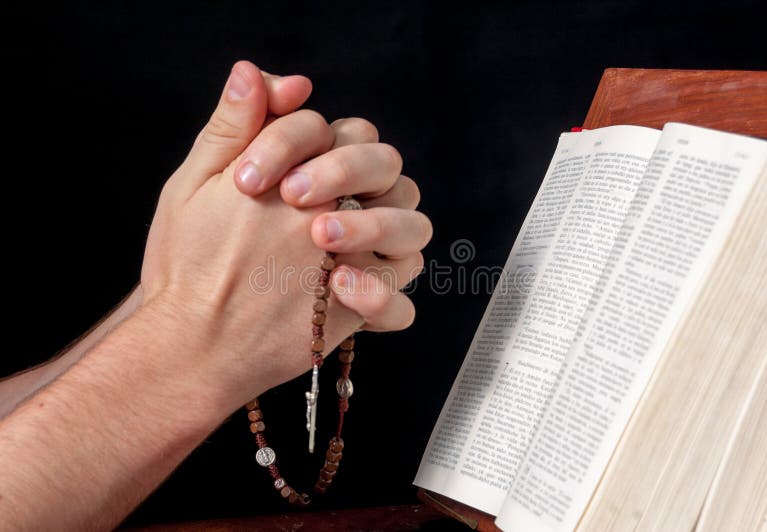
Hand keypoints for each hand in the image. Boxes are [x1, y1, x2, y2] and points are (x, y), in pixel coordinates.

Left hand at [140, 64, 429, 404]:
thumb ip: (231, 128)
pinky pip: (403, 304)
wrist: (190, 334)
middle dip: (347, 170)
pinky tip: (339, 287)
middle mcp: (349, 208)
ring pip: (414, 228)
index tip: (248, 178)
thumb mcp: (199, 185)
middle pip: (389, 166)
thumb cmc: (191, 256)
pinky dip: (381, 294)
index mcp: (316, 172)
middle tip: (295, 197)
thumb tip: (254, 72)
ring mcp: (363, 259)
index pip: (338, 130)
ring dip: (376, 224)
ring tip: (321, 238)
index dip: (295, 142)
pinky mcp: (365, 308)